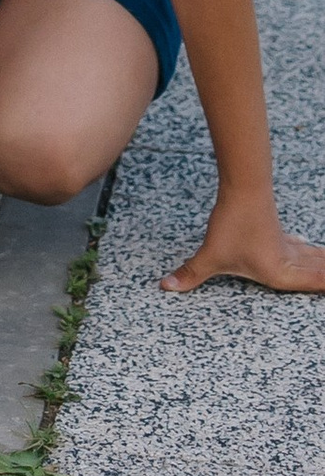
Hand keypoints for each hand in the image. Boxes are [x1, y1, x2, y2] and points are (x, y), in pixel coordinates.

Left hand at [162, 194, 324, 294]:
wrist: (245, 188)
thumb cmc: (233, 224)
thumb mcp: (211, 255)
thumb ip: (191, 274)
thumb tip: (166, 287)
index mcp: (281, 273)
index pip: (316, 285)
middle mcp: (291, 262)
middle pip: (320, 274)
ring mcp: (290, 247)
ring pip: (316, 261)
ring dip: (324, 266)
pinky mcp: (283, 236)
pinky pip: (307, 251)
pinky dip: (317, 256)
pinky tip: (317, 253)